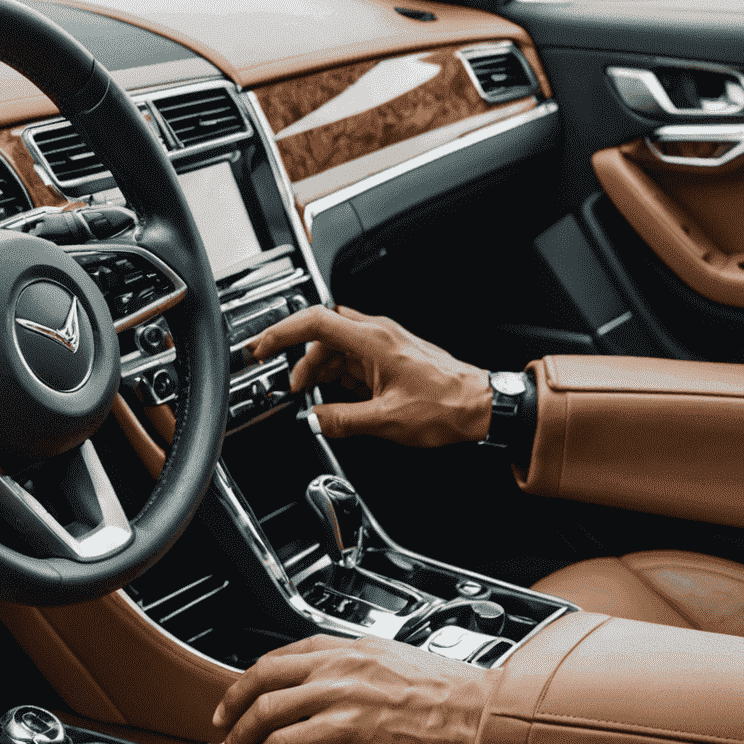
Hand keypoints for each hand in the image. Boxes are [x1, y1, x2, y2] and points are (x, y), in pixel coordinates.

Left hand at [211, 633, 496, 743]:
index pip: (287, 653)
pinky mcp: (344, 732)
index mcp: (354, 648)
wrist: (481, 721)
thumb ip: (362, 674)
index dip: (254, 675)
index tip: (241, 693)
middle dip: (233, 702)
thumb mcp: (398, 669)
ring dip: (241, 735)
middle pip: (264, 675)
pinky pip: (285, 742)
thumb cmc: (453, 703)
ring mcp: (340, 696)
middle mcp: (342, 666)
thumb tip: (336, 693)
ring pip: (267, 709)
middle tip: (222, 724)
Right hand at [248, 305, 490, 446]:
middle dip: (300, 361)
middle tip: (289, 386)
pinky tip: (337, 398)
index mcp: (373, 342)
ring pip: (336, 349)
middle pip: (322, 336)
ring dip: (319, 372)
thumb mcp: (386, 421)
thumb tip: (314, 420)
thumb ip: (341, 420)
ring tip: (313, 399)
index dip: (281, 332)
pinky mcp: (390, 358)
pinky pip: (353, 360)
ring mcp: (384, 345)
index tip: (261, 347)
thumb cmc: (446, 406)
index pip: (315, 322)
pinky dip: (338, 377)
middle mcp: (377, 336)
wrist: (481, 407)